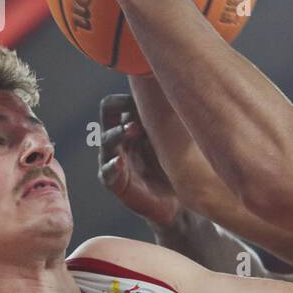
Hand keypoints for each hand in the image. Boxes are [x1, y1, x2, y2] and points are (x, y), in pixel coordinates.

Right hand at [98, 93, 181, 228]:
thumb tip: (186, 91)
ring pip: (107, 140)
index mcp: (129, 125)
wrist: (177, 202)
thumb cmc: (175, 165)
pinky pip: (107, 171)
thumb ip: (170, 120)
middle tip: (139, 107)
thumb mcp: (173, 140)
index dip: (127, 96)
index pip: (116, 103)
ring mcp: (113, 159)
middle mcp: (118, 139)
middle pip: (107, 113)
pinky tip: (120, 162)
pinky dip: (113, 165)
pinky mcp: (114, 181)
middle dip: (120, 107)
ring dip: (118, 133)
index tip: (146, 95)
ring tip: (131, 130)